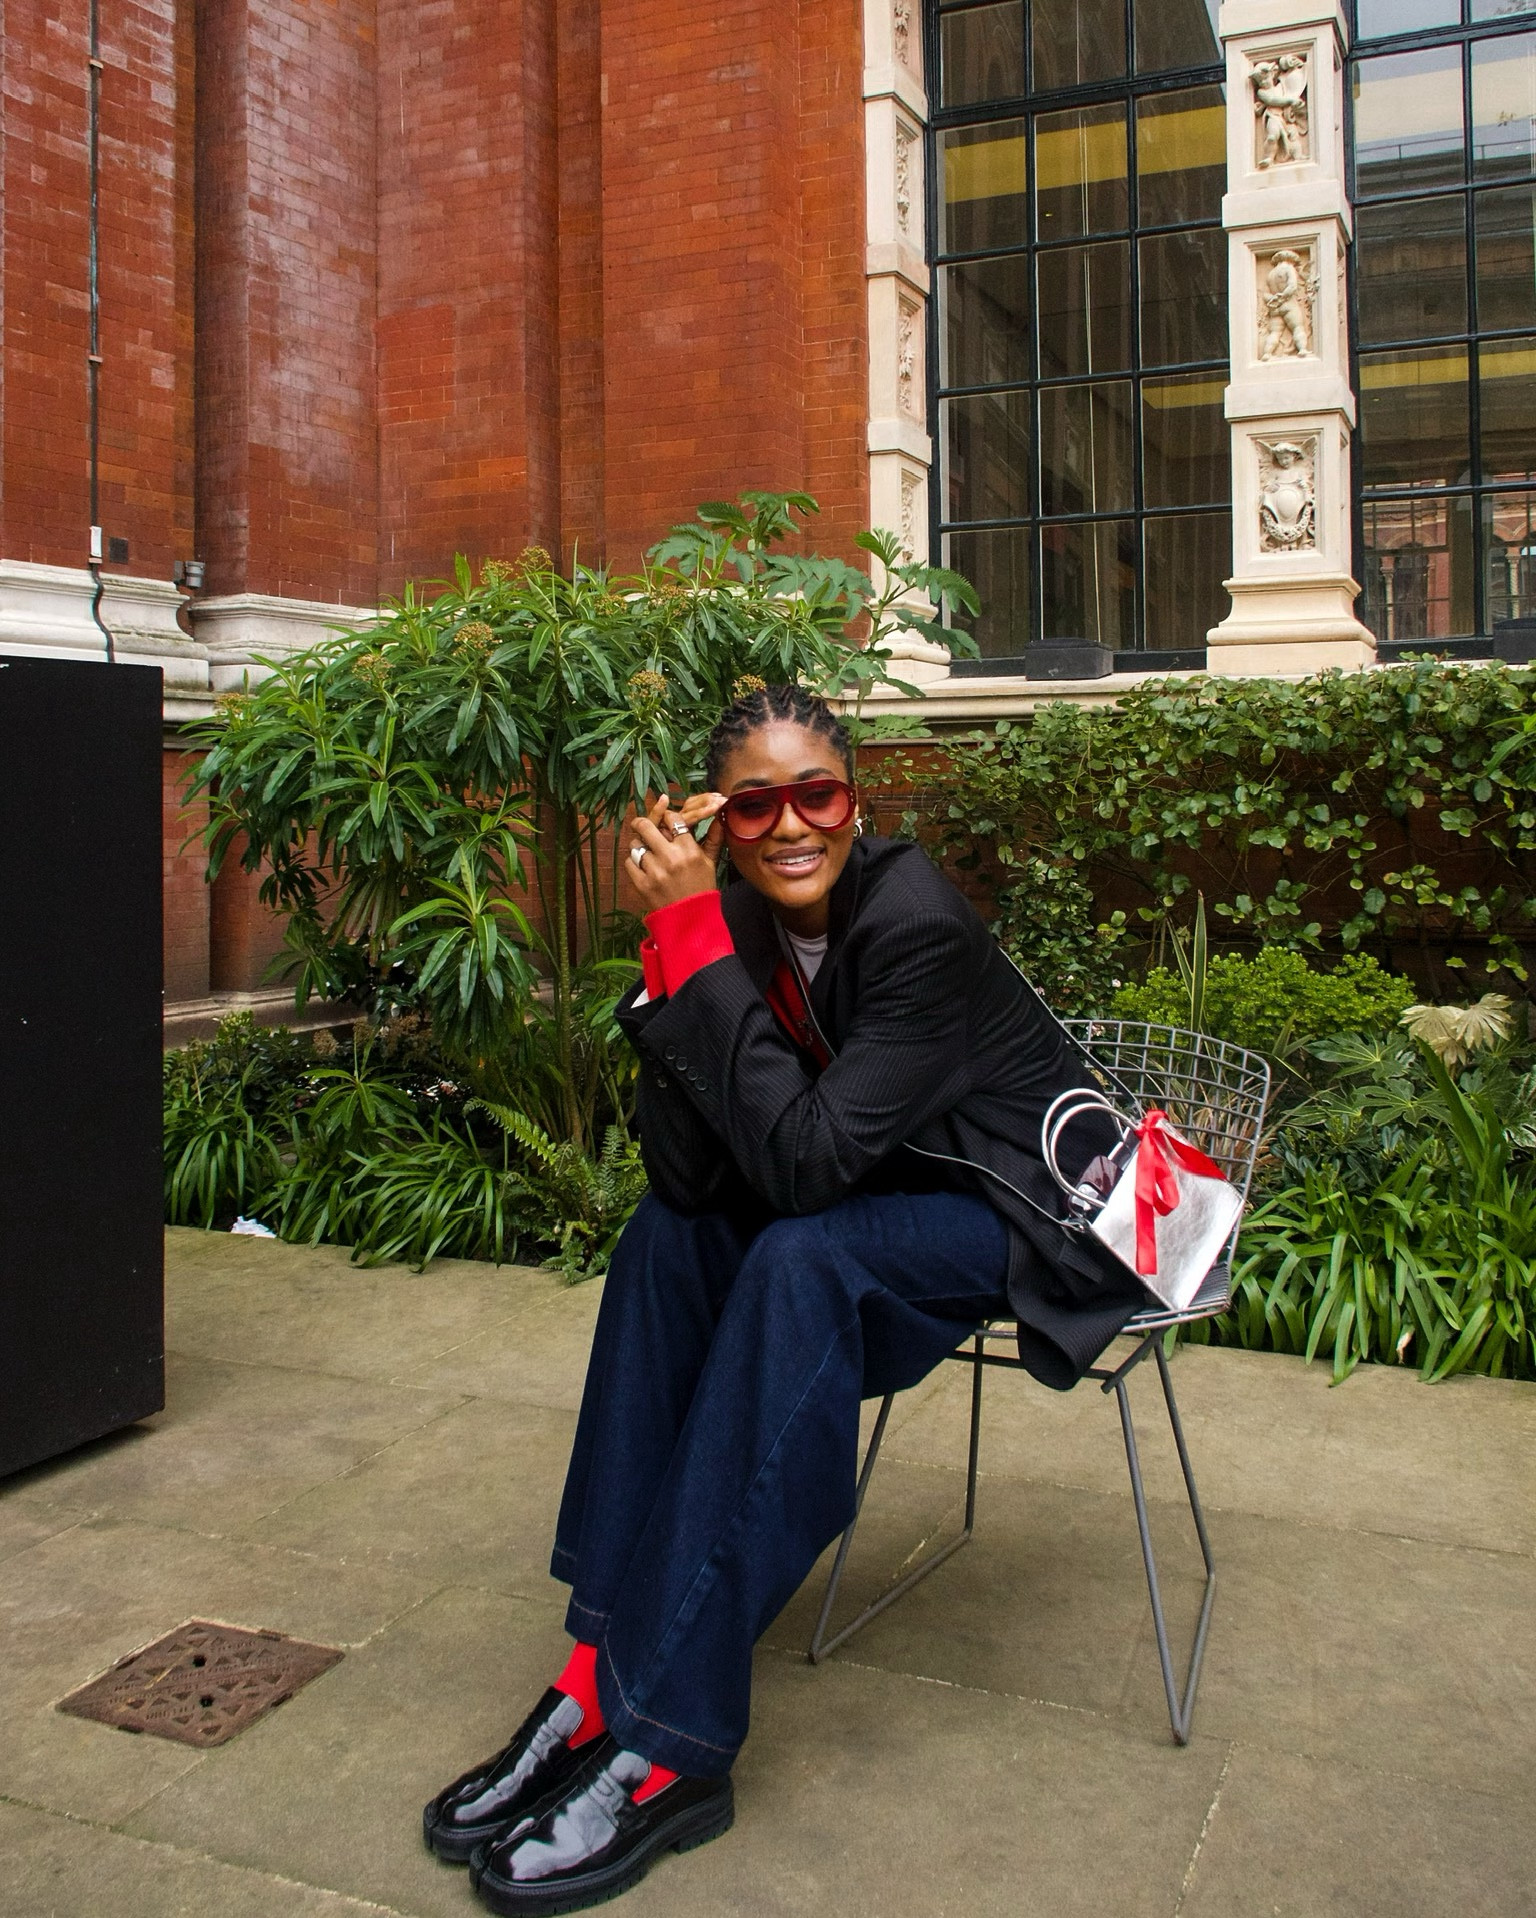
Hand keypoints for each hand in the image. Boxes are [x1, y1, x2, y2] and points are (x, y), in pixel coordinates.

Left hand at [623, 792, 726, 912]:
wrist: (692, 921)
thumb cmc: (702, 889)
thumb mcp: (711, 863)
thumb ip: (713, 838)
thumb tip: (720, 817)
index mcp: (689, 850)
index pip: (672, 818)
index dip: (667, 816)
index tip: (666, 820)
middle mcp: (671, 858)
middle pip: (646, 826)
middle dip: (642, 823)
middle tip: (642, 825)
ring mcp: (654, 872)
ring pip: (635, 845)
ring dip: (639, 845)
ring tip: (646, 851)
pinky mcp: (642, 884)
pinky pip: (629, 862)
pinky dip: (634, 862)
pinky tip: (643, 867)